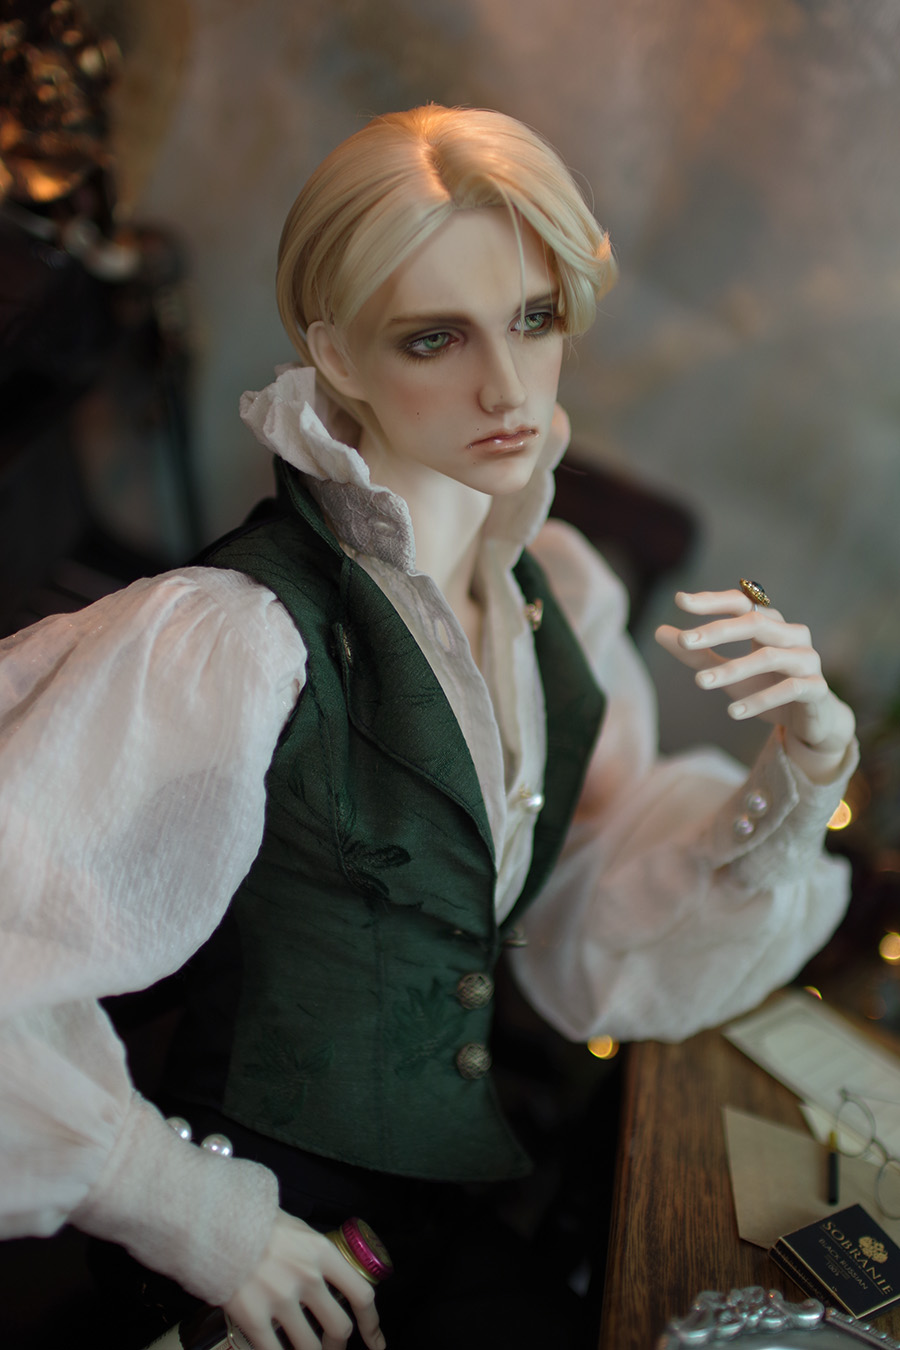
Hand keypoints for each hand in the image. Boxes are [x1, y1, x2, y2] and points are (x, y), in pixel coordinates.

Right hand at [223, 1211, 384, 1349]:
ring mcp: (281, 1299)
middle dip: (338, 1346)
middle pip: (339, 1328)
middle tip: (331, 1349)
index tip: (374, 1341)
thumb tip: (328, 1280)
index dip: (371, 1324)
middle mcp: (308, 1277)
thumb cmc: (256, 1222)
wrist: (216, 1221)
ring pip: (309, 1347)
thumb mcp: (298, 1230)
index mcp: (322, 1253)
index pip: (361, 1295)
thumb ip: (316, 1257)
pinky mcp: (253, 1317)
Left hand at [655, 587, 855, 781]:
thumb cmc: (765, 686)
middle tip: (684, 641)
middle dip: (718, 630)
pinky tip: (733, 712)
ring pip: (769, 657)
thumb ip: (696, 653)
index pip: (740, 602)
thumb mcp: (727, 670)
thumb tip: (659, 631)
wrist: (810, 720)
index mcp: (769, 624)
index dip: (711, 600)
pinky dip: (760, 700)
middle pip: (755, 622)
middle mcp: (791, 635)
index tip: (679, 600)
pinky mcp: (816, 687)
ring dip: (732, 669)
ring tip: (699, 683)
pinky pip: (789, 689)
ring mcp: (807, 659)